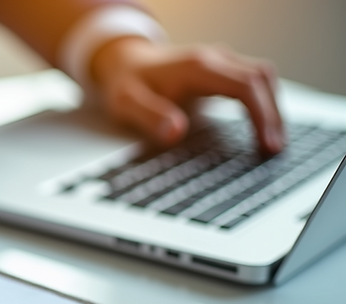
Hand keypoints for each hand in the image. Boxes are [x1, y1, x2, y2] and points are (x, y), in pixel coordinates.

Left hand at [91, 37, 284, 153]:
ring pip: (263, 78)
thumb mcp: (127, 103)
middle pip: (262, 79)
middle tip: (275, 150)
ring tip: (272, 143)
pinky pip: (254, 82)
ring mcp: (221, 62)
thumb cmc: (125, 84)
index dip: (261, 115)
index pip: (245, 86)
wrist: (122, 61)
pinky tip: (263, 128)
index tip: (267, 143)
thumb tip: (176, 133)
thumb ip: (150, 116)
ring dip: (272, 108)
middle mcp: (215, 59)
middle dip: (273, 115)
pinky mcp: (223, 70)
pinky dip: (263, 103)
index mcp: (197, 67)